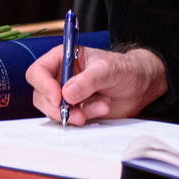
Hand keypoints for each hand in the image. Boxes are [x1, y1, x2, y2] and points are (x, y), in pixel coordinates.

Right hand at [26, 45, 167, 125]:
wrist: (139, 87)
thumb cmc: (124, 69)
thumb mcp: (108, 70)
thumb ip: (88, 80)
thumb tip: (66, 94)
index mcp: (62, 59)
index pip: (38, 71)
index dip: (43, 85)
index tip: (59, 98)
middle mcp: (60, 77)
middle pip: (41, 95)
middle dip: (58, 108)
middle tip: (78, 115)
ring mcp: (66, 96)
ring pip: (55, 111)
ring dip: (76, 114)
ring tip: (102, 107)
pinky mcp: (75, 110)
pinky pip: (69, 119)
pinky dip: (84, 118)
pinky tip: (102, 110)